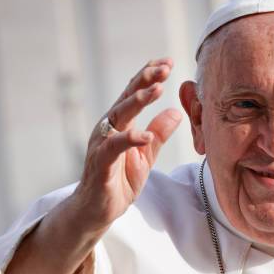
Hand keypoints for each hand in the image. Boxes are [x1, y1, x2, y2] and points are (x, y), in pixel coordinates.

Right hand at [70, 57, 181, 232]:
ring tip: (157, 89)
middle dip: (145, 80)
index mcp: (120, 125)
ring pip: (118, 116)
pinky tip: (146, 136)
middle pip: (126, 98)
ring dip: (138, 101)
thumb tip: (175, 112)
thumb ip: (159, 134)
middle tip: (164, 67)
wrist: (97, 211)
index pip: (134, 94)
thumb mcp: (146, 156)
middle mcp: (108, 129)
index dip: (149, 77)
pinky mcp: (100, 164)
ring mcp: (102, 144)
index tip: (167, 62)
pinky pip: (114, 148)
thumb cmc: (119, 181)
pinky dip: (130, 140)